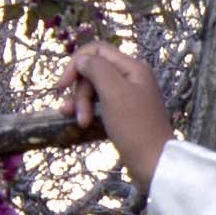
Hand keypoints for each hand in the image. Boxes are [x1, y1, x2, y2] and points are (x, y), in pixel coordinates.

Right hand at [62, 39, 174, 173]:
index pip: (97, 50)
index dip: (77, 63)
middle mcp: (131, 77)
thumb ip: (97, 69)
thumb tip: (82, 59)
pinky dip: (87, 110)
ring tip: (79, 122)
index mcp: (132, 67)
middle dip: (80, 90)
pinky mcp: (123, 113)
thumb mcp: (114, 93)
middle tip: (76, 113)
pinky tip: (79, 122)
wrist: (153, 164)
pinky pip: (99, 104)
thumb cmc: (135, 128)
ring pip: (94, 88)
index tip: (62, 85)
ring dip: (81, 103)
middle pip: (94, 71)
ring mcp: (127, 96)